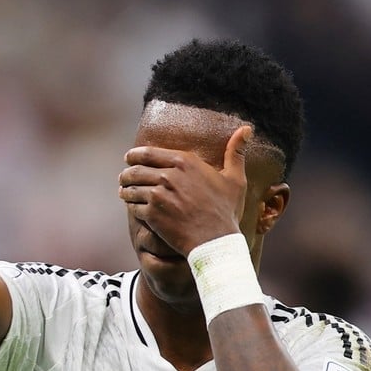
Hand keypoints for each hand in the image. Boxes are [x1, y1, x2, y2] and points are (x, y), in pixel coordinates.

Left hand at [118, 125, 250, 255]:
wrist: (215, 241)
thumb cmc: (225, 211)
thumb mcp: (235, 179)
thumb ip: (236, 152)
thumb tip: (247, 129)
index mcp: (185, 162)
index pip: (147, 152)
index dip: (134, 155)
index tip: (130, 158)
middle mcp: (168, 175)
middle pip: (135, 169)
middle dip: (127, 172)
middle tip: (124, 177)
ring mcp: (158, 194)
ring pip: (131, 187)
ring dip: (125, 189)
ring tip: (124, 191)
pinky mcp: (151, 213)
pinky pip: (133, 206)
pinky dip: (130, 205)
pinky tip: (132, 207)